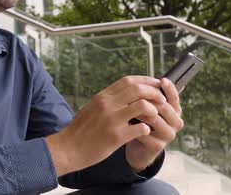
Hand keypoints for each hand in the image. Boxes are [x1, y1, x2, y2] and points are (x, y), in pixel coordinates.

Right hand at [46, 76, 165, 175]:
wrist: (68, 148)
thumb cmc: (81, 129)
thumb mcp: (92, 108)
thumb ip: (107, 100)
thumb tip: (124, 93)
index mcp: (102, 97)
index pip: (128, 81)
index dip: (145, 80)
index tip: (155, 84)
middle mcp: (107, 105)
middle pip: (138, 89)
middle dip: (154, 93)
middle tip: (162, 99)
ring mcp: (112, 120)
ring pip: (143, 106)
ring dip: (154, 110)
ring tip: (156, 116)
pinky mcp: (115, 136)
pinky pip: (140, 128)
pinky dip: (147, 129)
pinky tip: (145, 132)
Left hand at [125, 78, 183, 171]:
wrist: (139, 146)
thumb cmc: (143, 122)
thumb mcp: (148, 106)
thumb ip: (152, 94)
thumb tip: (160, 78)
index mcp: (175, 110)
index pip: (175, 97)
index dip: (169, 88)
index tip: (162, 80)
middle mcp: (176, 122)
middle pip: (164, 106)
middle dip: (148, 99)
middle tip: (133, 94)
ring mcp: (168, 135)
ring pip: (155, 118)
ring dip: (139, 112)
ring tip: (126, 107)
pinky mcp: (158, 146)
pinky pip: (144, 132)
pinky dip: (133, 126)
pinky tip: (124, 122)